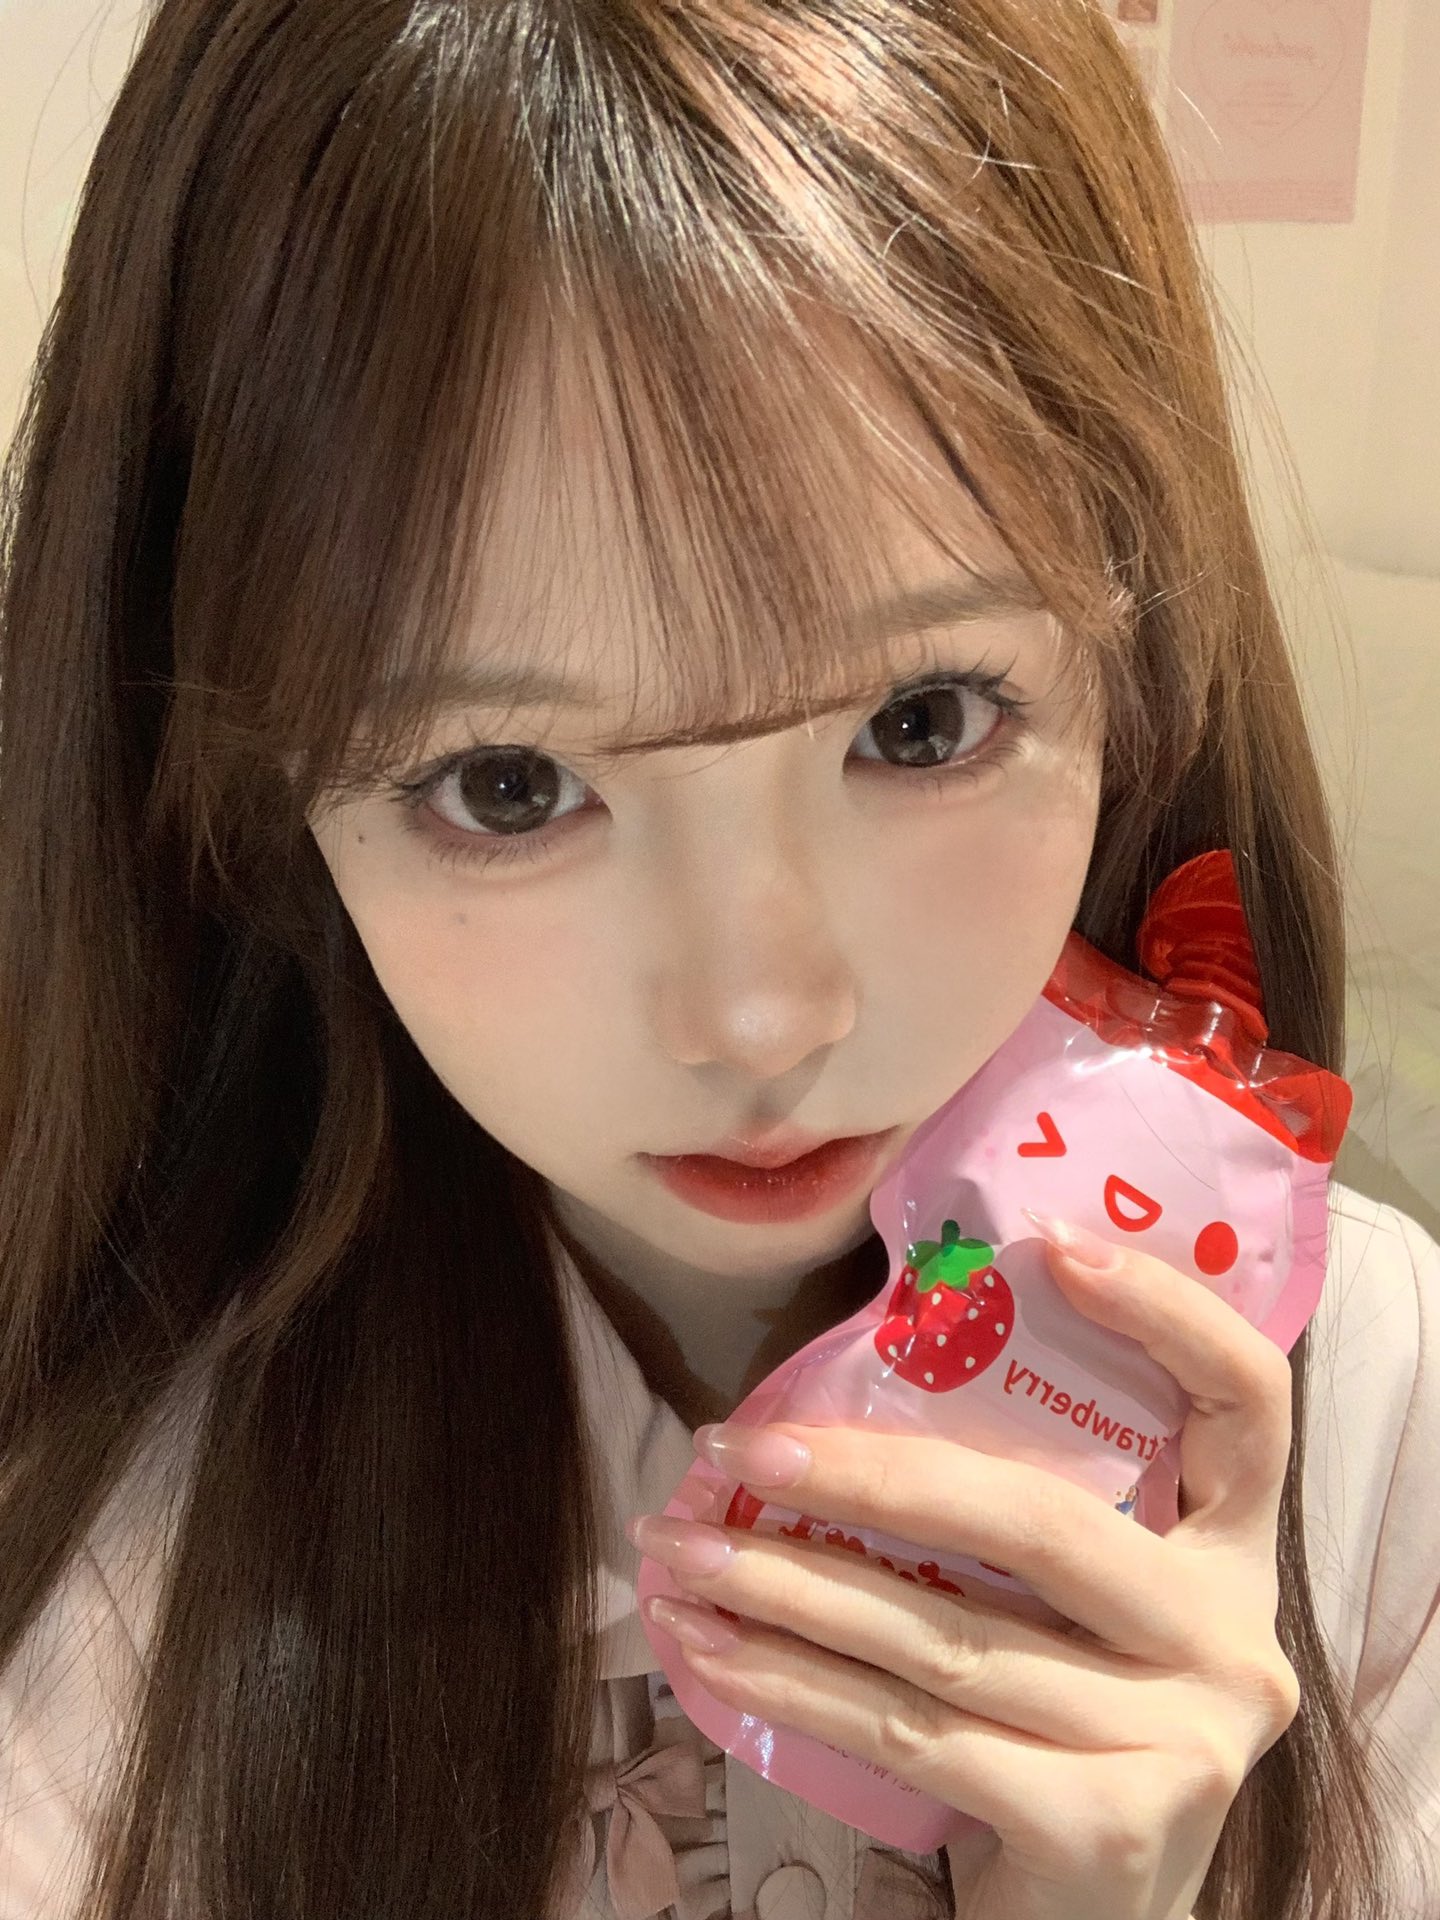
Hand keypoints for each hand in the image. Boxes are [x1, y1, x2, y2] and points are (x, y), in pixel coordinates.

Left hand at [629, 1220, 1299, 1919]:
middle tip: (733, 1450)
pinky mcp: (1107, 1824)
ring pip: (943, 1631)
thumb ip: (1021, 1520)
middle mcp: (1233, 1641)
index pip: (1247, 1404)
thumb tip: (825, 1409)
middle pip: (1038, 1522)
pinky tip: (711, 1652)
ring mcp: (1183, 1738)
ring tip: (680, 1550)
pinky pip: (910, 1732)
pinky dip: (790, 1684)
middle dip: (862, 1476)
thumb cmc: (1060, 1732)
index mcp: (1234, 1556)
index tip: (1051, 1247)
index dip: (1169, 1313)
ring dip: (785, 1583)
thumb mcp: (1072, 1617)